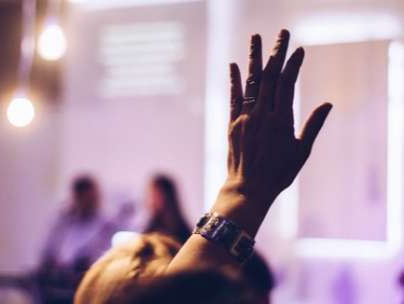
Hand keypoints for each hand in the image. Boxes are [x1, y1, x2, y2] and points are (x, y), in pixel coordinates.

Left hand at [215, 30, 331, 233]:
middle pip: (269, 77)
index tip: (299, 50)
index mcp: (281, 120)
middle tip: (281, 33)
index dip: (293, 65)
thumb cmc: (278, 174)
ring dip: (254, 58)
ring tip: (256, 38)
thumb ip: (312, 126)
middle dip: (276, 53)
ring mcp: (245, 118)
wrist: (248, 189)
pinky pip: (233, 98)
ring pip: (251, 82)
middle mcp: (262, 115)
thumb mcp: (301, 151)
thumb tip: (327, 104)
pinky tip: (234, 65)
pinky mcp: (232, 124)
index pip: (287, 84)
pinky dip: (234, 81)